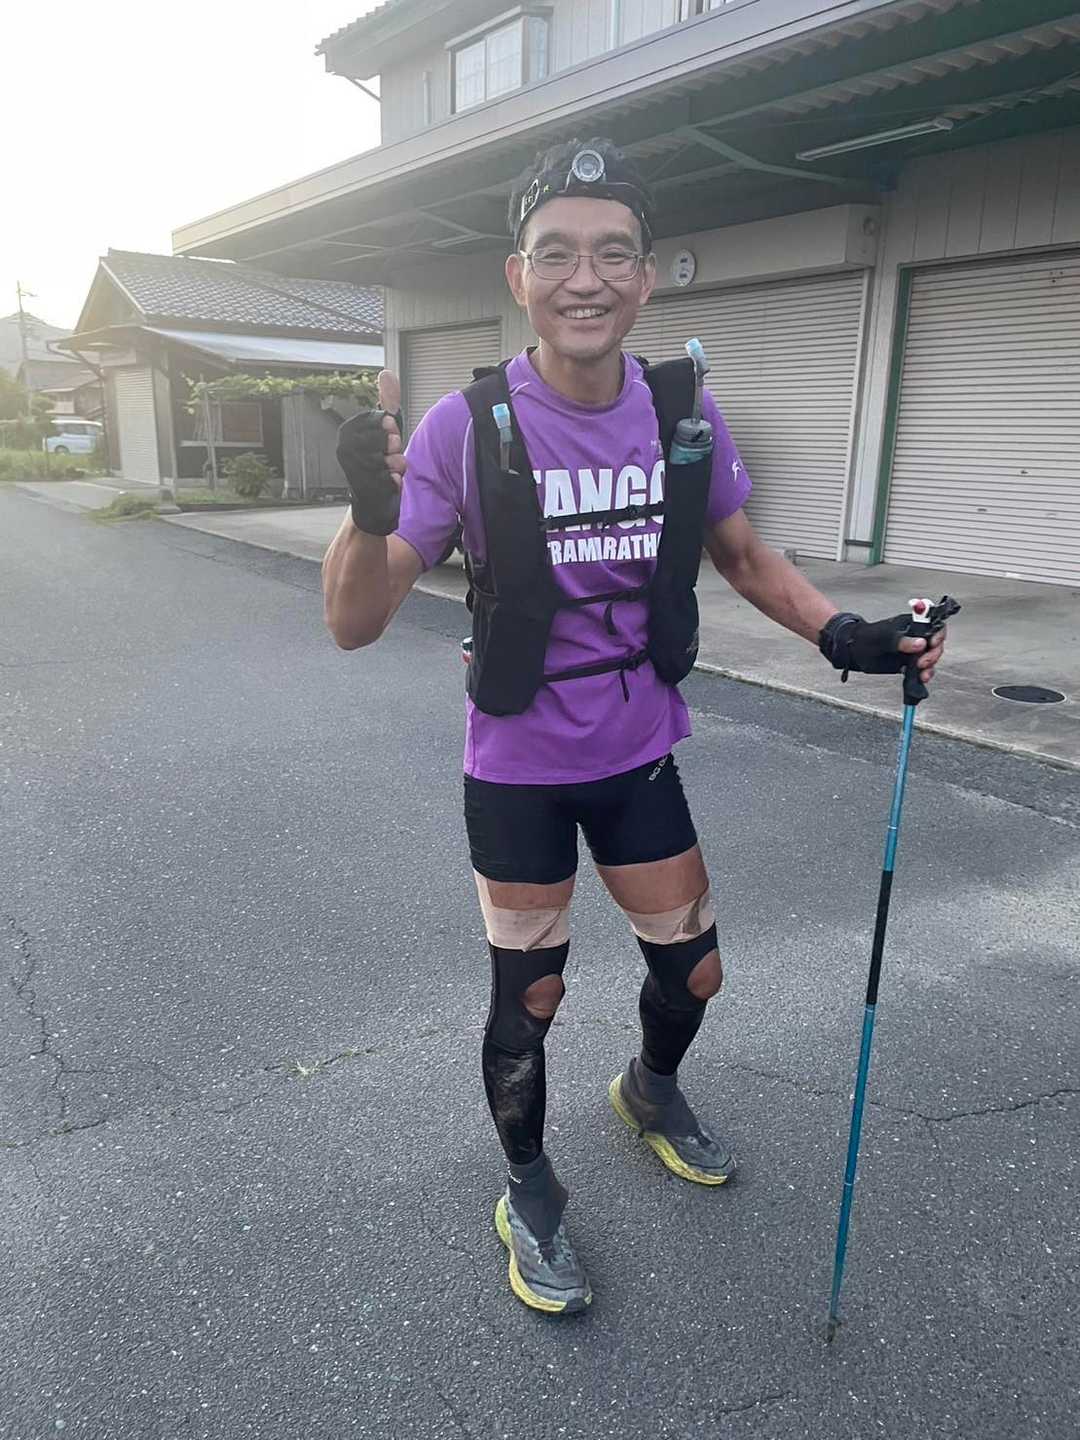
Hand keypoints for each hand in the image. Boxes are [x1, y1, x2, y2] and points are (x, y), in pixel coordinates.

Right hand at [336, 371, 405, 535]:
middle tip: (387, 458)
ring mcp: (352, 467)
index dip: (392, 431)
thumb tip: (386, 373)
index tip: (386, 440)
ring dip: (396, 467)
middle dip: (396, 450)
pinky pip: (393, 478)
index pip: (385, 419)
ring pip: (393, 459)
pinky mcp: (362, 487)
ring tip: (386, 472)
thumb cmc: (379, 464)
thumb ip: (388, 402)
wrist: (371, 505)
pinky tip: (385, 485)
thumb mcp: (386, 431)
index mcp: (348, 430)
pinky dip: (395, 483)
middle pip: (390, 438)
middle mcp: (345, 447)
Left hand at [819, 611, 948, 682]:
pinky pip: (922, 669)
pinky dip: (924, 674)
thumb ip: (902, 641)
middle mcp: (916, 636)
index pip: (934, 624)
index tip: (933, 642)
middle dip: (934, 653)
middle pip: (936, 643)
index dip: (939, 633)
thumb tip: (921, 644)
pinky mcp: (909, 664)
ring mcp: (913, 651)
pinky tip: (920, 678)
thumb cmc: (866, 637)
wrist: (853, 651)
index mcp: (911, 624)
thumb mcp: (883, 638)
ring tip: (923, 674)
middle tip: (923, 662)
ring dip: (930, 666)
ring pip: (931, 658)